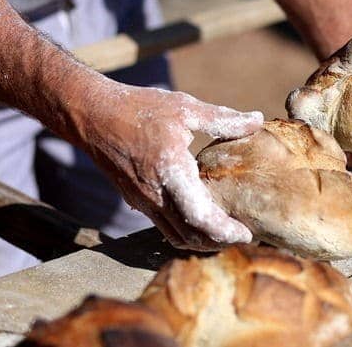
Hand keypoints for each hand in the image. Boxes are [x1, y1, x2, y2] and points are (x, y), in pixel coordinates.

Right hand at [78, 83, 262, 249]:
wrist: (93, 116)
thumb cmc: (140, 108)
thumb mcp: (185, 108)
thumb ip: (223, 118)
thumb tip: (258, 119)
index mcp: (170, 171)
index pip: (199, 216)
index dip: (224, 231)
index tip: (246, 234)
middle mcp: (154, 194)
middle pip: (190, 236)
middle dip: (219, 242)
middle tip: (244, 237)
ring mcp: (143, 201)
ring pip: (176, 236)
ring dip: (202, 242)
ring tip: (227, 234)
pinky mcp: (137, 201)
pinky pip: (164, 227)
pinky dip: (186, 232)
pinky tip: (202, 221)